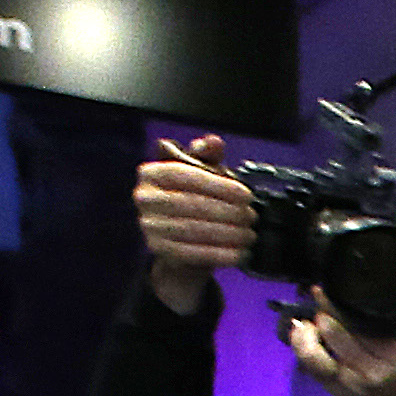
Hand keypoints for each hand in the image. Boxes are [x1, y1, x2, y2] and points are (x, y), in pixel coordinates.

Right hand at [137, 134, 252, 309]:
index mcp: (152, 172)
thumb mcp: (200, 172)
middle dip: (226, 212)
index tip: (246, 195)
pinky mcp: (157, 249)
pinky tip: (237, 252)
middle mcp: (144, 197)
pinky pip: (190, 252)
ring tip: (248, 234)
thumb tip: (214, 142)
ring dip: (226, 234)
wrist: (179, 235)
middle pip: (189, 204)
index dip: (218, 185)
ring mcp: (148, 224)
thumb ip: (207, 155)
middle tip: (250, 217)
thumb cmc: (191, 197)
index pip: (184, 175)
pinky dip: (218, 253)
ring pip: (191, 229)